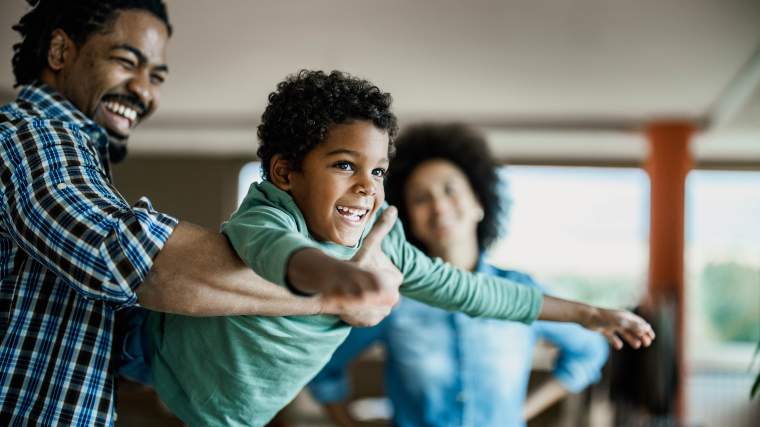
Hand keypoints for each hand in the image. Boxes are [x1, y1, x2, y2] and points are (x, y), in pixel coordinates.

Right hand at [319, 207, 402, 325]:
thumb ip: (382, 228)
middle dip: (377, 288)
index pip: (394, 279)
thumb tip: (394, 209)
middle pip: (388, 293)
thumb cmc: (352, 264)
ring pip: (380, 304)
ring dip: (371, 300)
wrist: (328, 288)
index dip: (381, 274)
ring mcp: (379, 313)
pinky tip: (354, 304)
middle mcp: (388, 300)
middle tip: (361, 281)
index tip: (367, 270)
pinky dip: (365, 312)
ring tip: (357, 292)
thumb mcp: (368, 246)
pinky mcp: (369, 322)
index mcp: (391, 283)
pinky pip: (372, 316)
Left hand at [584, 307, 655, 349]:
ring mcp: (611, 324)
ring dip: (631, 339)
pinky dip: (616, 341)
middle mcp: (619, 319)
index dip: (646, 329)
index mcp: (625, 316)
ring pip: (624, 333)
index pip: (639, 322)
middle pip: (632, 328)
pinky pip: (611, 336)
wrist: (586, 317)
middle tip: (646, 344)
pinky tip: (618, 346)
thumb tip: (647, 328)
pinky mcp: (603, 329)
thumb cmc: (604, 318)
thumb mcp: (621, 322)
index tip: (652, 337)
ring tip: (637, 346)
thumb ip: (634, 326)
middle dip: (641, 336)